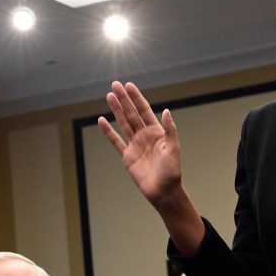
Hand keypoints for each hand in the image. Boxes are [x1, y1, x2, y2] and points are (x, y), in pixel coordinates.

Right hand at [97, 81, 182, 207]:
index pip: (144, 110)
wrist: (163, 191)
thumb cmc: (172, 171)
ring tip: (108, 96)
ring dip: (116, 110)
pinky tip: (102, 120)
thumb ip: (170, 130)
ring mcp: (135, 145)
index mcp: (157, 132)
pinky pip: (116, 141)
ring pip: (123, 123)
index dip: (137, 98)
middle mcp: (145, 136)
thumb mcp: (174, 149)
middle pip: (132, 113)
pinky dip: (108, 131)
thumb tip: (166, 111)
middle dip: (124, 99)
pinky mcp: (127, 156)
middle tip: (114, 85)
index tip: (129, 85)